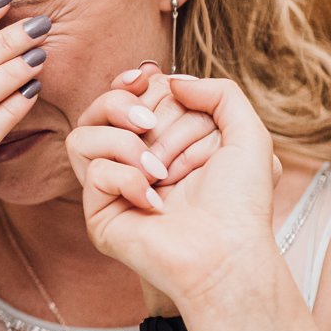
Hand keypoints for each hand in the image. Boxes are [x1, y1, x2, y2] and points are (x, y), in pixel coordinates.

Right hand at [66, 75, 281, 308]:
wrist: (228, 252)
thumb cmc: (241, 203)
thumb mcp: (248, 135)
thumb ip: (220, 92)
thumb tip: (172, 80)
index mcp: (164, 142)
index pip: (126, 97)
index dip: (128, 83)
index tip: (145, 78)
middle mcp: (134, 162)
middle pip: (99, 108)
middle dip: (127, 106)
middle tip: (149, 122)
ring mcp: (113, 188)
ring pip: (82, 135)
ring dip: (123, 143)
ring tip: (159, 169)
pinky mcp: (99, 213)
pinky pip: (93, 172)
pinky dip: (127, 179)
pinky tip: (154, 201)